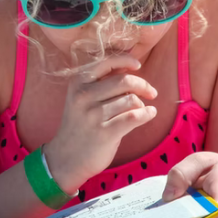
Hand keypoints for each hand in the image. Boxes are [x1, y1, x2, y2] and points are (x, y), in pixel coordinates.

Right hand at [44, 55, 157, 193]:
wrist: (65, 157)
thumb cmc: (79, 125)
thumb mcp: (81, 97)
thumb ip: (101, 82)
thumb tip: (129, 68)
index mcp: (78, 82)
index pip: (107, 62)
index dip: (126, 61)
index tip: (137, 65)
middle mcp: (83, 95)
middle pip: (124, 81)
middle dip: (143, 85)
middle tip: (151, 92)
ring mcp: (93, 115)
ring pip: (131, 100)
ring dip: (141, 104)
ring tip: (140, 110)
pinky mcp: (104, 133)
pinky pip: (134, 117)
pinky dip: (147, 114)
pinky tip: (150, 114)